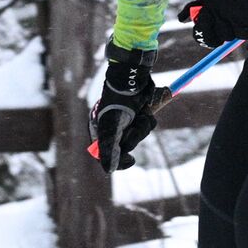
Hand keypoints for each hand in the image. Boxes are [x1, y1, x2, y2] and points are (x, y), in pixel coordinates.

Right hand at [89, 46, 160, 171]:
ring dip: (142, 127)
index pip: (105, 155)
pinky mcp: (138, 113)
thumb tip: (109, 171)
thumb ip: (109, 150)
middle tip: (134, 125)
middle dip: (134, 136)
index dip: (118, 161)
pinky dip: (148, 120)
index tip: (131, 160)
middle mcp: (112, 126)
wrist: (134, 77)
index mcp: (100, 130)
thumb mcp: (112, 128)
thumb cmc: (119, 101)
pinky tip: (145, 110)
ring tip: (140, 114)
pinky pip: (146, 125)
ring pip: (139, 135)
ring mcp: (126, 120)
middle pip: (126, 146)